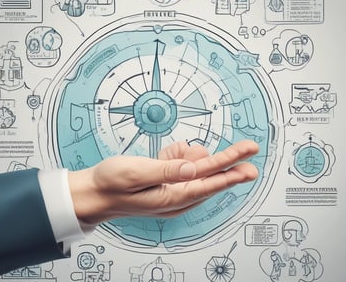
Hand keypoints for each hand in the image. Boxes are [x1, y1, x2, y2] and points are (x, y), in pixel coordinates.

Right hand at [68, 140, 258, 224]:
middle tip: (250, 147)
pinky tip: (162, 157)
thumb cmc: (111, 185)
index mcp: (172, 197)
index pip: (208, 181)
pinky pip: (183, 165)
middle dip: (226, 159)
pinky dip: (176, 156)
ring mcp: (173, 191)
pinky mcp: (169, 183)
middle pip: (210, 175)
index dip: (230, 169)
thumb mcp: (136, 173)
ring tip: (163, 156)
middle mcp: (177, 197)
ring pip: (196, 167)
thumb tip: (194, 169)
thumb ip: (167, 171)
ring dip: (186, 155)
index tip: (249, 161)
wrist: (95, 193)